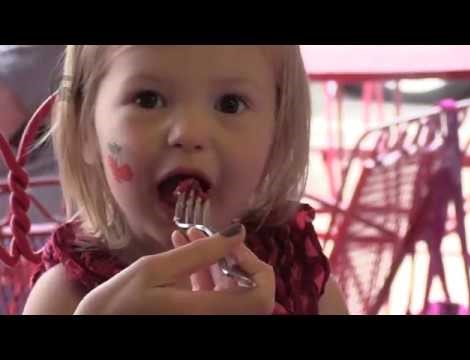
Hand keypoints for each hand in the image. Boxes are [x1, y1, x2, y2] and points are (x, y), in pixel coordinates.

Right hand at [74, 224, 274, 314]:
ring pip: (229, 290)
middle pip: (248, 292)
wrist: (96, 327)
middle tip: (208, 236)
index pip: (261, 298)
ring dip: (214, 260)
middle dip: (232, 258)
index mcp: (208, 313)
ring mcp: (203, 320)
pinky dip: (203, 272)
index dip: (256, 268)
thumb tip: (238, 232)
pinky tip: (182, 248)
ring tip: (188, 235)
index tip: (232, 244)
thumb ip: (201, 252)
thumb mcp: (155, 269)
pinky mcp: (193, 317)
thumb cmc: (118, 302)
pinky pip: (211, 295)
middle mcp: (212, 320)